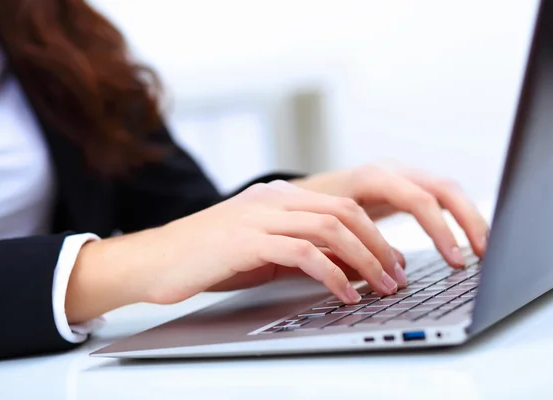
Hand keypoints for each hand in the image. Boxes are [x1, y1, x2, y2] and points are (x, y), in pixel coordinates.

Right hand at [65, 181, 405, 323]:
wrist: (155, 259)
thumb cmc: (206, 256)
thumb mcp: (259, 247)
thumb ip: (298, 248)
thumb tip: (343, 265)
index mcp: (277, 197)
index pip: (340, 205)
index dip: (374, 233)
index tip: (392, 261)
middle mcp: (272, 200)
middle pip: (344, 213)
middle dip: (379, 246)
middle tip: (397, 276)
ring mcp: (259, 216)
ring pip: (330, 229)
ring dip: (364, 260)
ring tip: (381, 287)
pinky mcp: (247, 240)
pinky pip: (303, 252)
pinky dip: (332, 274)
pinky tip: (344, 294)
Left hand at [292, 162, 488, 266]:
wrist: (304, 193)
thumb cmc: (313, 210)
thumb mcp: (329, 226)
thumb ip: (359, 244)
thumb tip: (396, 272)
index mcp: (372, 178)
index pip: (418, 199)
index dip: (439, 230)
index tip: (454, 260)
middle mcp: (391, 171)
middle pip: (442, 188)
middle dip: (467, 220)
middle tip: (483, 254)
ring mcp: (401, 176)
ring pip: (446, 189)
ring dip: (468, 217)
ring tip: (483, 249)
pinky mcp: (406, 186)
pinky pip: (439, 197)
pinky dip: (456, 216)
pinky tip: (467, 238)